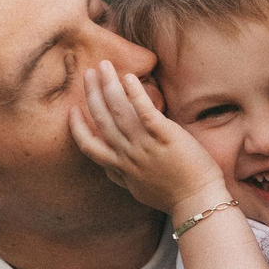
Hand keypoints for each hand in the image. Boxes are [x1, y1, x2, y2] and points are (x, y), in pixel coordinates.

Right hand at [68, 59, 229, 217]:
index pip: (90, 146)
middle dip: (92, 94)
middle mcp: (128, 155)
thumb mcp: (138, 189)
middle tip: (88, 73)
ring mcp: (145, 146)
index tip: (72, 110)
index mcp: (120, 168)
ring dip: (109, 86)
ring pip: (119, 111)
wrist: (197, 202)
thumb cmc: (172, 196)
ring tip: (104, 66)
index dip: (77, 127)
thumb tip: (109, 170)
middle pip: (102, 120)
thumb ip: (122, 177)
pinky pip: (145, 112)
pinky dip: (135, 93)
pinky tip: (129, 77)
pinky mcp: (165, 136)